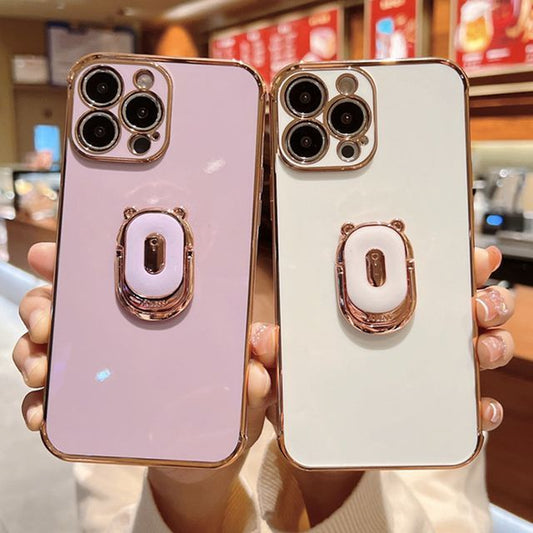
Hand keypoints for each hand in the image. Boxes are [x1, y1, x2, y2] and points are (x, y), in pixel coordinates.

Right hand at [12, 242, 276, 532]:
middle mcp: (120, 336)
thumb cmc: (227, 409)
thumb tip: (264, 341)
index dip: (77, 259)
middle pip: (65, 305)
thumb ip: (262, 361)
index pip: (113, 275)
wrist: (206, 461)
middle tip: (46, 319)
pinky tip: (42, 411)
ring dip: (33, 350)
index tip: (53, 254)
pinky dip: (38, 403)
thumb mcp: (251, 383)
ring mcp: (99, 372)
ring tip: (42, 365)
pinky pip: (50, 400)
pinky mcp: (88, 409)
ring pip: (48, 346)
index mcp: (159, 316)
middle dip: (43, 304)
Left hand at [273, 246, 515, 525]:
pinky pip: (467, 404)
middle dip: (482, 299)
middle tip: (476, 304)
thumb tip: (264, 339)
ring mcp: (426, 370)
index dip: (450, 262)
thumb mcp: (281, 368)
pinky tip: (478, 405)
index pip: (420, 276)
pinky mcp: (433, 408)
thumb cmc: (299, 392)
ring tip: (480, 348)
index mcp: (375, 312)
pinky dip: (481, 404)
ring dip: (489, 343)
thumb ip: (269, 353)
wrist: (310, 442)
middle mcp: (409, 335)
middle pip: (461, 307)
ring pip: (476, 348)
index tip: (471, 256)